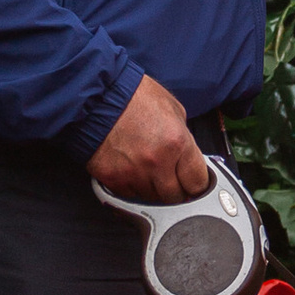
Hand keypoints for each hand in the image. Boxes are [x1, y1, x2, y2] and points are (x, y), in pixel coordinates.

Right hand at [88, 72, 211, 201]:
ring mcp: (133, 173)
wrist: (97, 95)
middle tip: (171, 177)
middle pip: (175, 198)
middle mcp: (157, 162)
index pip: (197, 184)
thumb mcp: (173, 109)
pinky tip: (131, 168)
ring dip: (153, 188)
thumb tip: (188, 158)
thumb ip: (184, 138)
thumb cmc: (133, 96)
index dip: (197, 184)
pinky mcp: (112, 179)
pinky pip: (129, 195)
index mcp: (177, 142)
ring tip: (147, 167)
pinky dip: (132, 186)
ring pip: (152, 200)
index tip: (193, 183)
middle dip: (176, 189)